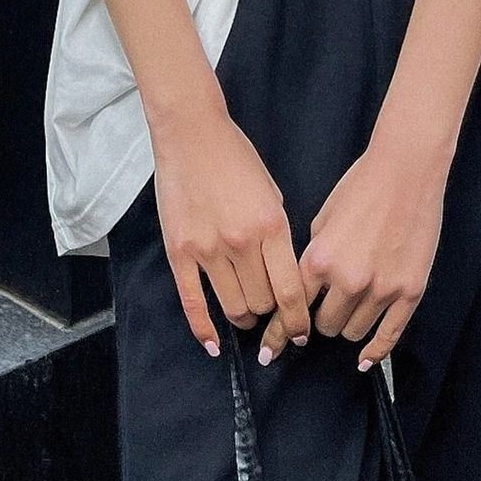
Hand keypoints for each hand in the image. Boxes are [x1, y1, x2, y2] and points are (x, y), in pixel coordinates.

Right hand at [151, 105, 311, 358]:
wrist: (192, 135)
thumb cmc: (236, 159)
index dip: (298, 320)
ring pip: (233, 307)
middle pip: (262, 303)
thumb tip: (283, 276)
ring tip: (248, 315)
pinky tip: (214, 345)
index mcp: (272, 226)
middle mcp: (242, 243)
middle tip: (271, 315)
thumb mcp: (272, 194)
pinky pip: (193, 302)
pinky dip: (204, 329)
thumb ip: (279, 236)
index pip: (291, 290)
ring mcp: (208, 250)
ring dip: (244, 318)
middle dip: (270, 314)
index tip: (301, 334)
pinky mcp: (180, 252)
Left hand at [258, 137, 446, 370]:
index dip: (280, 330)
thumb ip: (313, 258)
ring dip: (348, 325)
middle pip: (325, 326)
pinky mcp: (409, 292)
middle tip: (326, 308)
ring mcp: (381, 289)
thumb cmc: (362, 186)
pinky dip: (374, 352)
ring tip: (350, 310)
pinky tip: (365, 359)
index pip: (293, 308)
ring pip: (353, 332)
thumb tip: (307, 289)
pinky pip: (389, 336)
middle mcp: (348, 280)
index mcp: (319, 259)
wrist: (406, 170)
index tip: (270, 348)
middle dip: (321, 319)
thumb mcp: (323, 219)